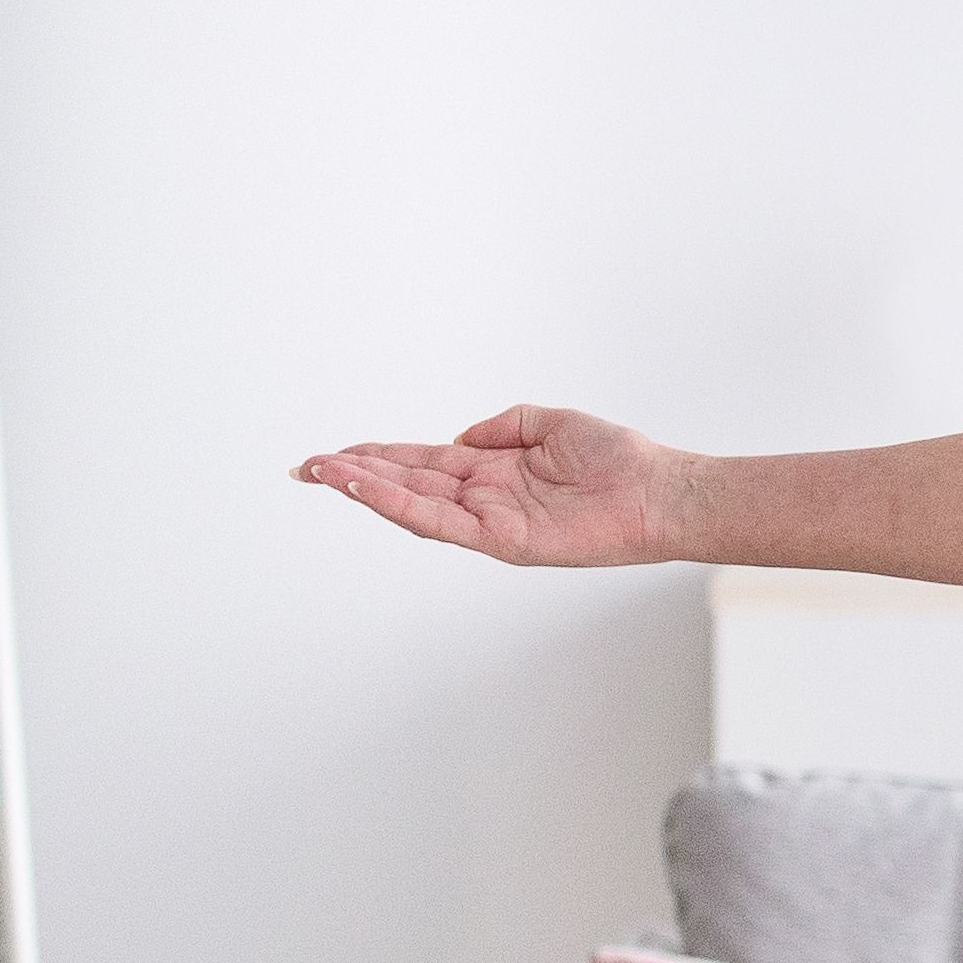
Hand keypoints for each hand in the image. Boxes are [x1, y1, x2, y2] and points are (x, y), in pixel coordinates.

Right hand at [298, 405, 694, 565]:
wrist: (658, 491)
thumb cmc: (617, 459)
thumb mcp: (548, 422)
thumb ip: (500, 426)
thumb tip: (460, 440)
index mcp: (491, 472)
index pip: (420, 464)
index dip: (376, 457)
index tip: (335, 453)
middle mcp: (483, 499)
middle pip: (405, 484)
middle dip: (353, 475)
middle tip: (304, 467)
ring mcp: (489, 522)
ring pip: (412, 506)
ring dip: (364, 489)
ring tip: (321, 473)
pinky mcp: (502, 541)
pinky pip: (442, 522)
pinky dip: (401, 505)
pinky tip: (367, 488)